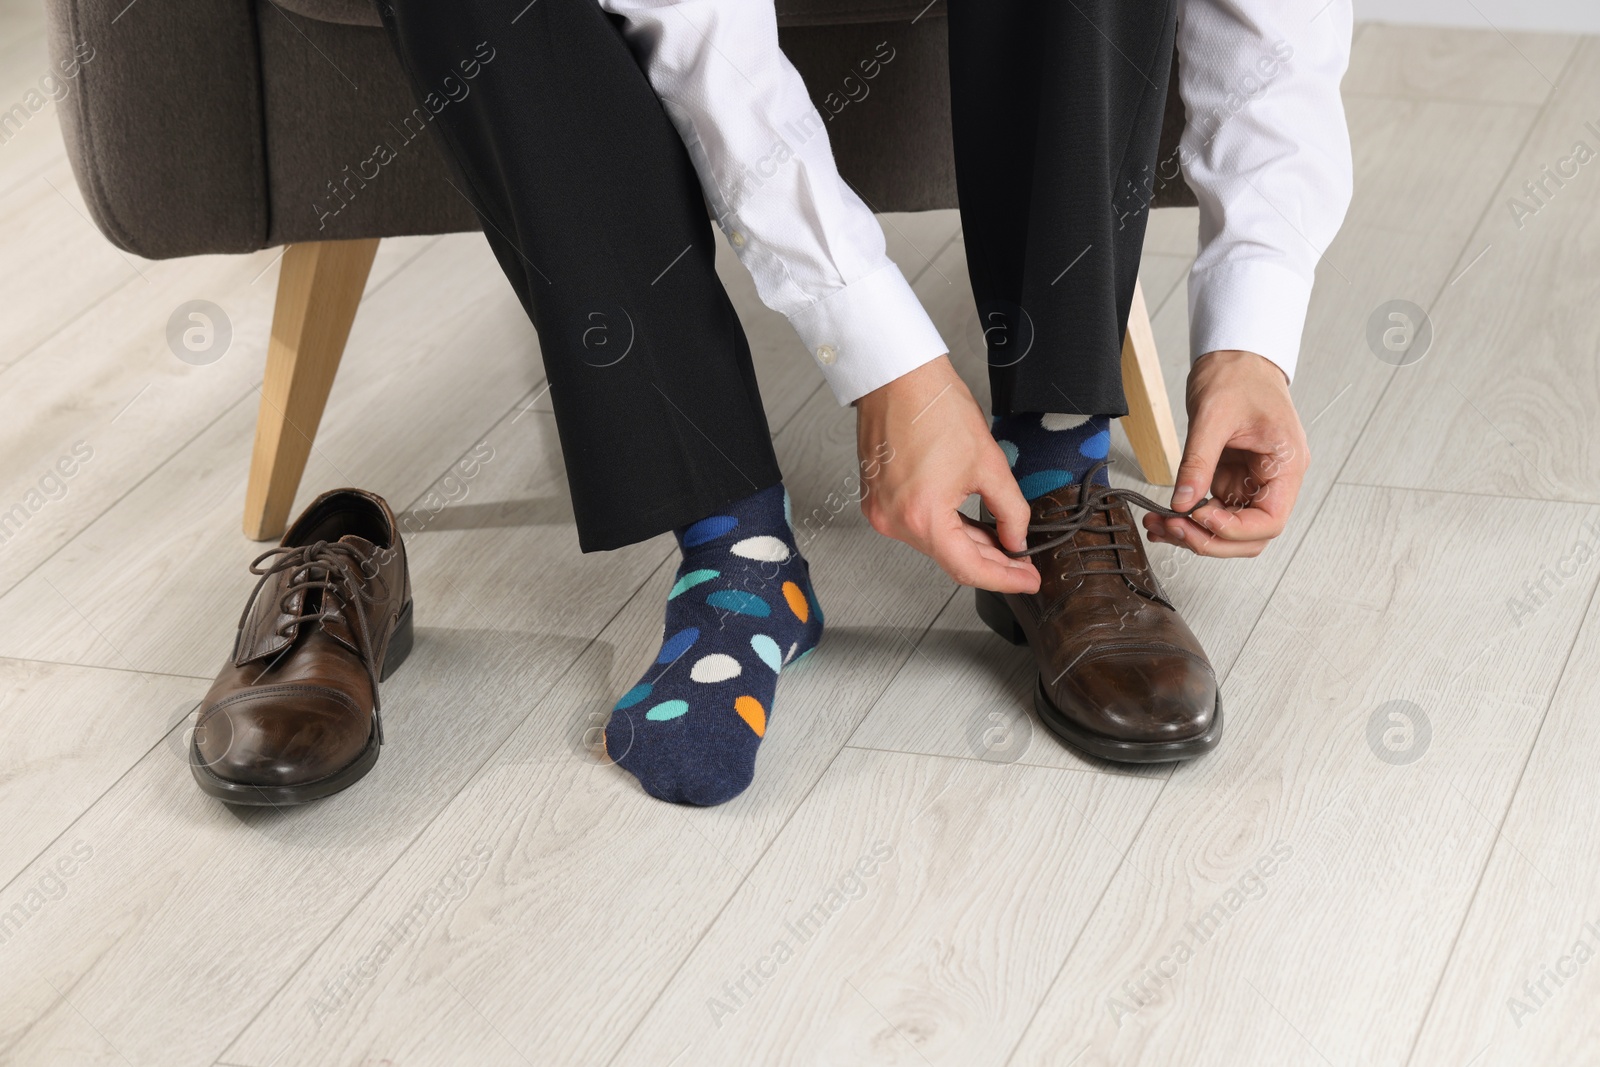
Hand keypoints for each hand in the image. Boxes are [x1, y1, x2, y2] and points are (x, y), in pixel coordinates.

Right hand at [855, 356, 1039, 592]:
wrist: (898, 377)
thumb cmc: (934, 407)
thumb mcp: (989, 463)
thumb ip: (1010, 510)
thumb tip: (1017, 537)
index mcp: (921, 517)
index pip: (968, 568)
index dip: (1003, 578)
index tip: (1027, 579)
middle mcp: (894, 521)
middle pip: (950, 558)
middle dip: (990, 562)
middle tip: (1021, 562)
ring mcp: (881, 511)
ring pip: (934, 544)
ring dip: (968, 545)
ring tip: (1001, 539)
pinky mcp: (877, 500)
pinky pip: (917, 526)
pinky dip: (945, 529)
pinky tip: (970, 524)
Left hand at [1144, 349, 1308, 557]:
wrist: (1235, 357)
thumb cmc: (1238, 376)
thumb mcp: (1212, 417)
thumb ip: (1198, 462)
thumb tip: (1182, 502)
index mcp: (1286, 465)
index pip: (1269, 520)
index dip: (1233, 529)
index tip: (1200, 518)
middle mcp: (1274, 479)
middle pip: (1250, 535)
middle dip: (1209, 538)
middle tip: (1172, 528)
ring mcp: (1252, 481)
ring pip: (1229, 528)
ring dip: (1194, 533)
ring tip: (1159, 524)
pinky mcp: (1232, 478)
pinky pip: (1213, 510)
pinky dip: (1188, 519)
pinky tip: (1163, 517)